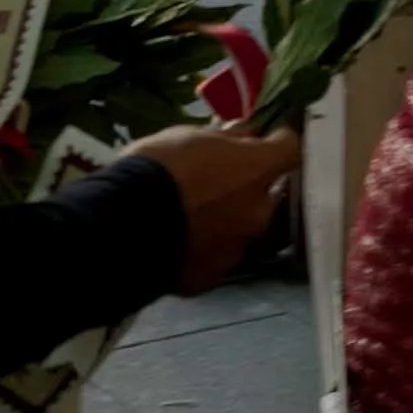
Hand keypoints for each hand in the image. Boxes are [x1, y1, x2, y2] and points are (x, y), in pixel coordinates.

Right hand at [131, 125, 300, 293]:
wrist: (123, 229)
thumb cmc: (158, 169)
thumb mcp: (188, 136)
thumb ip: (223, 138)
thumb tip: (242, 134)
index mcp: (257, 171)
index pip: (289, 149)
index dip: (277, 141)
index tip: (265, 137)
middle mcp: (257, 213)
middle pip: (264, 195)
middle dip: (245, 188)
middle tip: (215, 181)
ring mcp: (236, 249)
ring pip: (238, 229)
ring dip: (223, 221)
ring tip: (187, 217)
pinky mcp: (209, 278)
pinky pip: (212, 258)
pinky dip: (200, 249)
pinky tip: (174, 243)